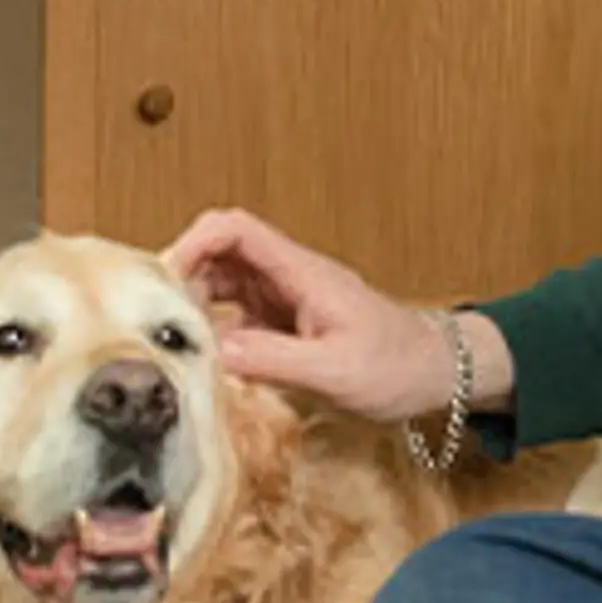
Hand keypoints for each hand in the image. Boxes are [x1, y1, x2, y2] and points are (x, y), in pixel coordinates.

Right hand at [160, 208, 494, 421]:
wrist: (439, 372)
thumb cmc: (400, 366)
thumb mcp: (336, 370)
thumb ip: (274, 360)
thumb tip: (214, 352)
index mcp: (302, 273)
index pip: (235, 230)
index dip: (194, 243)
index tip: (166, 280)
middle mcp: (290, 278)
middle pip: (219, 254)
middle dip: (184, 279)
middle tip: (162, 322)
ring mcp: (288, 299)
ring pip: (225, 285)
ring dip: (197, 307)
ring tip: (180, 344)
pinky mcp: (289, 324)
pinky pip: (239, 316)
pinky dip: (217, 331)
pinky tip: (210, 360)